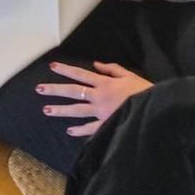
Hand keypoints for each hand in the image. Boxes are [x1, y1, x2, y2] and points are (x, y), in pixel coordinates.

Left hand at [35, 60, 152, 137]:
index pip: (80, 74)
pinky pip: (90, 128)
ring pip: (76, 110)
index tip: (52, 66)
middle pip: (72, 91)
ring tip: (46, 110)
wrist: (155, 109)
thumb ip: (112, 69)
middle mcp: (99, 97)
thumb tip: (96, 64)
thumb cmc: (144, 91)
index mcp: (104, 83)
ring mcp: (101, 112)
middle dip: (55, 90)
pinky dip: (79, 130)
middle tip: (39, 89)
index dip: (66, 70)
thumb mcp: (129, 75)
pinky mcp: (106, 125)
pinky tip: (69, 130)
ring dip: (60, 110)